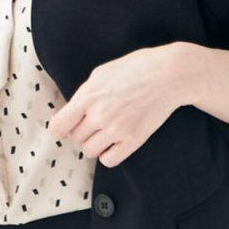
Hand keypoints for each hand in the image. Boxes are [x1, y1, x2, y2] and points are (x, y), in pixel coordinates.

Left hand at [44, 43, 191, 169]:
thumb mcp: (101, 73)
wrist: (169, 74)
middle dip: (82, 132)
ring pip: (89, 151)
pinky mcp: (133, 140)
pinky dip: (108, 155)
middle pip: (75, 138)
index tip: (64, 128)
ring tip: (105, 133)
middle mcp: (99, 114)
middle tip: (95, 123)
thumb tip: (70, 112)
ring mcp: (116, 129)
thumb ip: (84, 94)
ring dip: (94, 144)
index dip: (59, 128)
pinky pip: (108, 160)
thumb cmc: (136, 68)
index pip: (59, 125)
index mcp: (88, 96)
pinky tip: (114, 143)